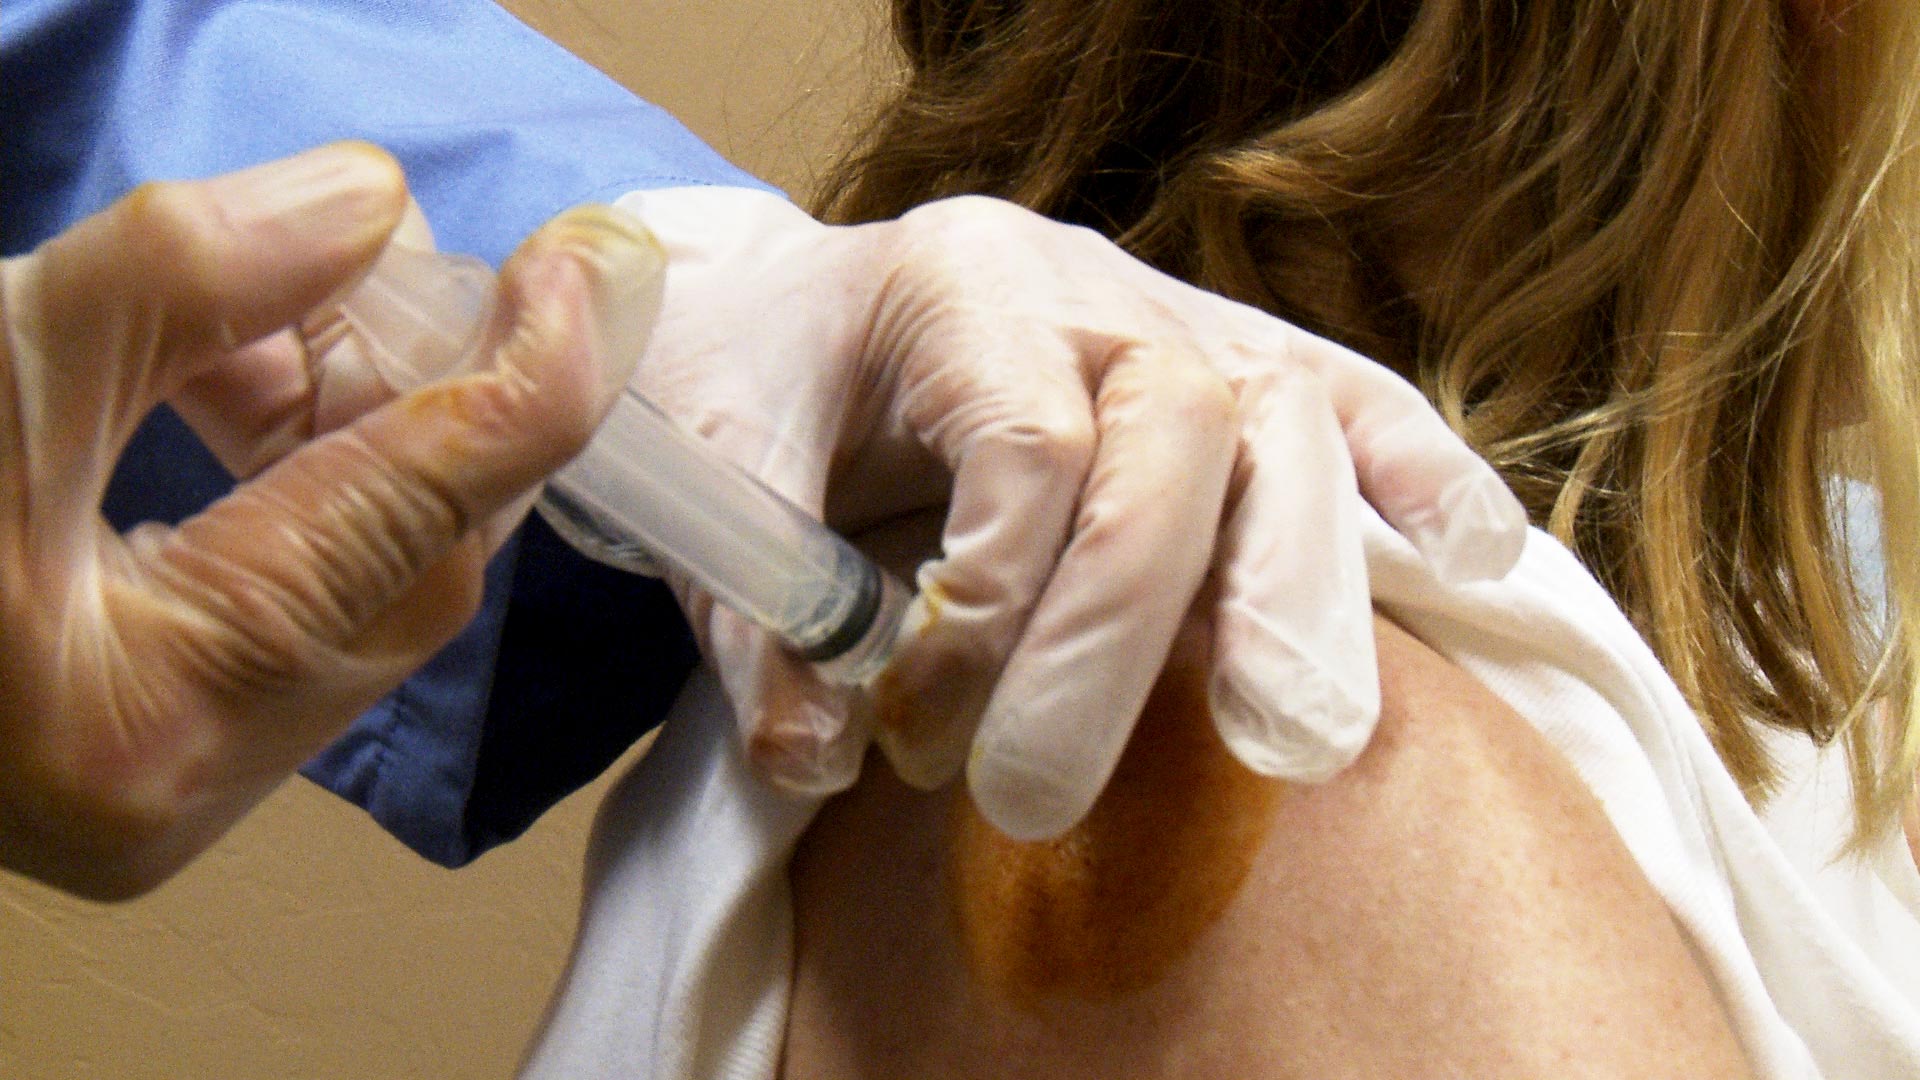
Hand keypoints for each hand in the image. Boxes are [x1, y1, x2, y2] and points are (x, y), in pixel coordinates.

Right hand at [0, 143, 660, 896]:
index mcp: (130, 724)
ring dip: (348, 415)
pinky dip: (291, 463)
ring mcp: (161, 766)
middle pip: (404, 560)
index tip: (590, 266)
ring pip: (355, 570)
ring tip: (281, 306)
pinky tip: (242, 376)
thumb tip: (369, 204)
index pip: (411, 531)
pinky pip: (289, 583)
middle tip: (408, 260)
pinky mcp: (145, 720)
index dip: (525, 382)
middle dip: (423, 387)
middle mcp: (171, 782)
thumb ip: (182, 278)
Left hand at [616, 187, 1526, 839]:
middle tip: (1035, 800)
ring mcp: (1183, 318)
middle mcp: (1092, 288)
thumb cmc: (759, 378)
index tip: (912, 731)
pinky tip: (1468, 561)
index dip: (988, 610)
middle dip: (1121, 637)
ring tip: (1286, 741)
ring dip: (1298, 592)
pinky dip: (1418, 478)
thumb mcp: (709, 468)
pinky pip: (1354, 401)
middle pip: (1180, 438)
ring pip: (1291, 430)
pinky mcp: (1238, 362)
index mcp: (960, 282)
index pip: (1027, 446)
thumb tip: (820, 757)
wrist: (798, 308)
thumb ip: (752, 613)